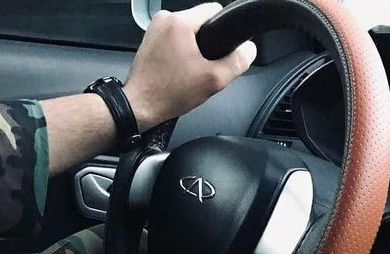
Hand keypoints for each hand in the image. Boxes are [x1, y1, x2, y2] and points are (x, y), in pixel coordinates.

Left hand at [123, 3, 256, 131]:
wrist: (140, 107)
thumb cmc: (169, 93)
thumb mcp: (213, 80)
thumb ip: (237, 62)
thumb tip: (249, 50)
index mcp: (180, 22)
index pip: (215, 10)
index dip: (224, 30)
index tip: (221, 51)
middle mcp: (164, 20)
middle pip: (200, 23)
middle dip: (207, 45)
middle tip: (203, 69)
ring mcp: (154, 30)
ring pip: (186, 34)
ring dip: (192, 51)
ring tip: (188, 73)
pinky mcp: (149, 42)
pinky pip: (173, 42)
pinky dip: (179, 56)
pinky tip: (177, 74)